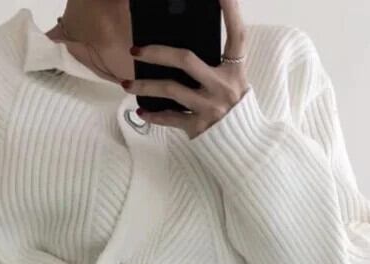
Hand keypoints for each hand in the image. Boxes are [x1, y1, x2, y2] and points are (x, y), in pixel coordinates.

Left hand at [122, 0, 248, 139]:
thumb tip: (178, 52)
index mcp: (235, 70)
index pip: (236, 34)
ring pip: (170, 90)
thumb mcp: (232, 83)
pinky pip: (170, 118)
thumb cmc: (232, 108)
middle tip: (136, 49)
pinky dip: (153, 115)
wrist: (241, 145)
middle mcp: (223, 86)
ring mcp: (210, 107)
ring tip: (127, 84)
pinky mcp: (199, 127)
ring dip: (145, 86)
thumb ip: (214, 66)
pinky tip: (140, 111)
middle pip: (186, 60)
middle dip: (157, 53)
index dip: (230, 10)